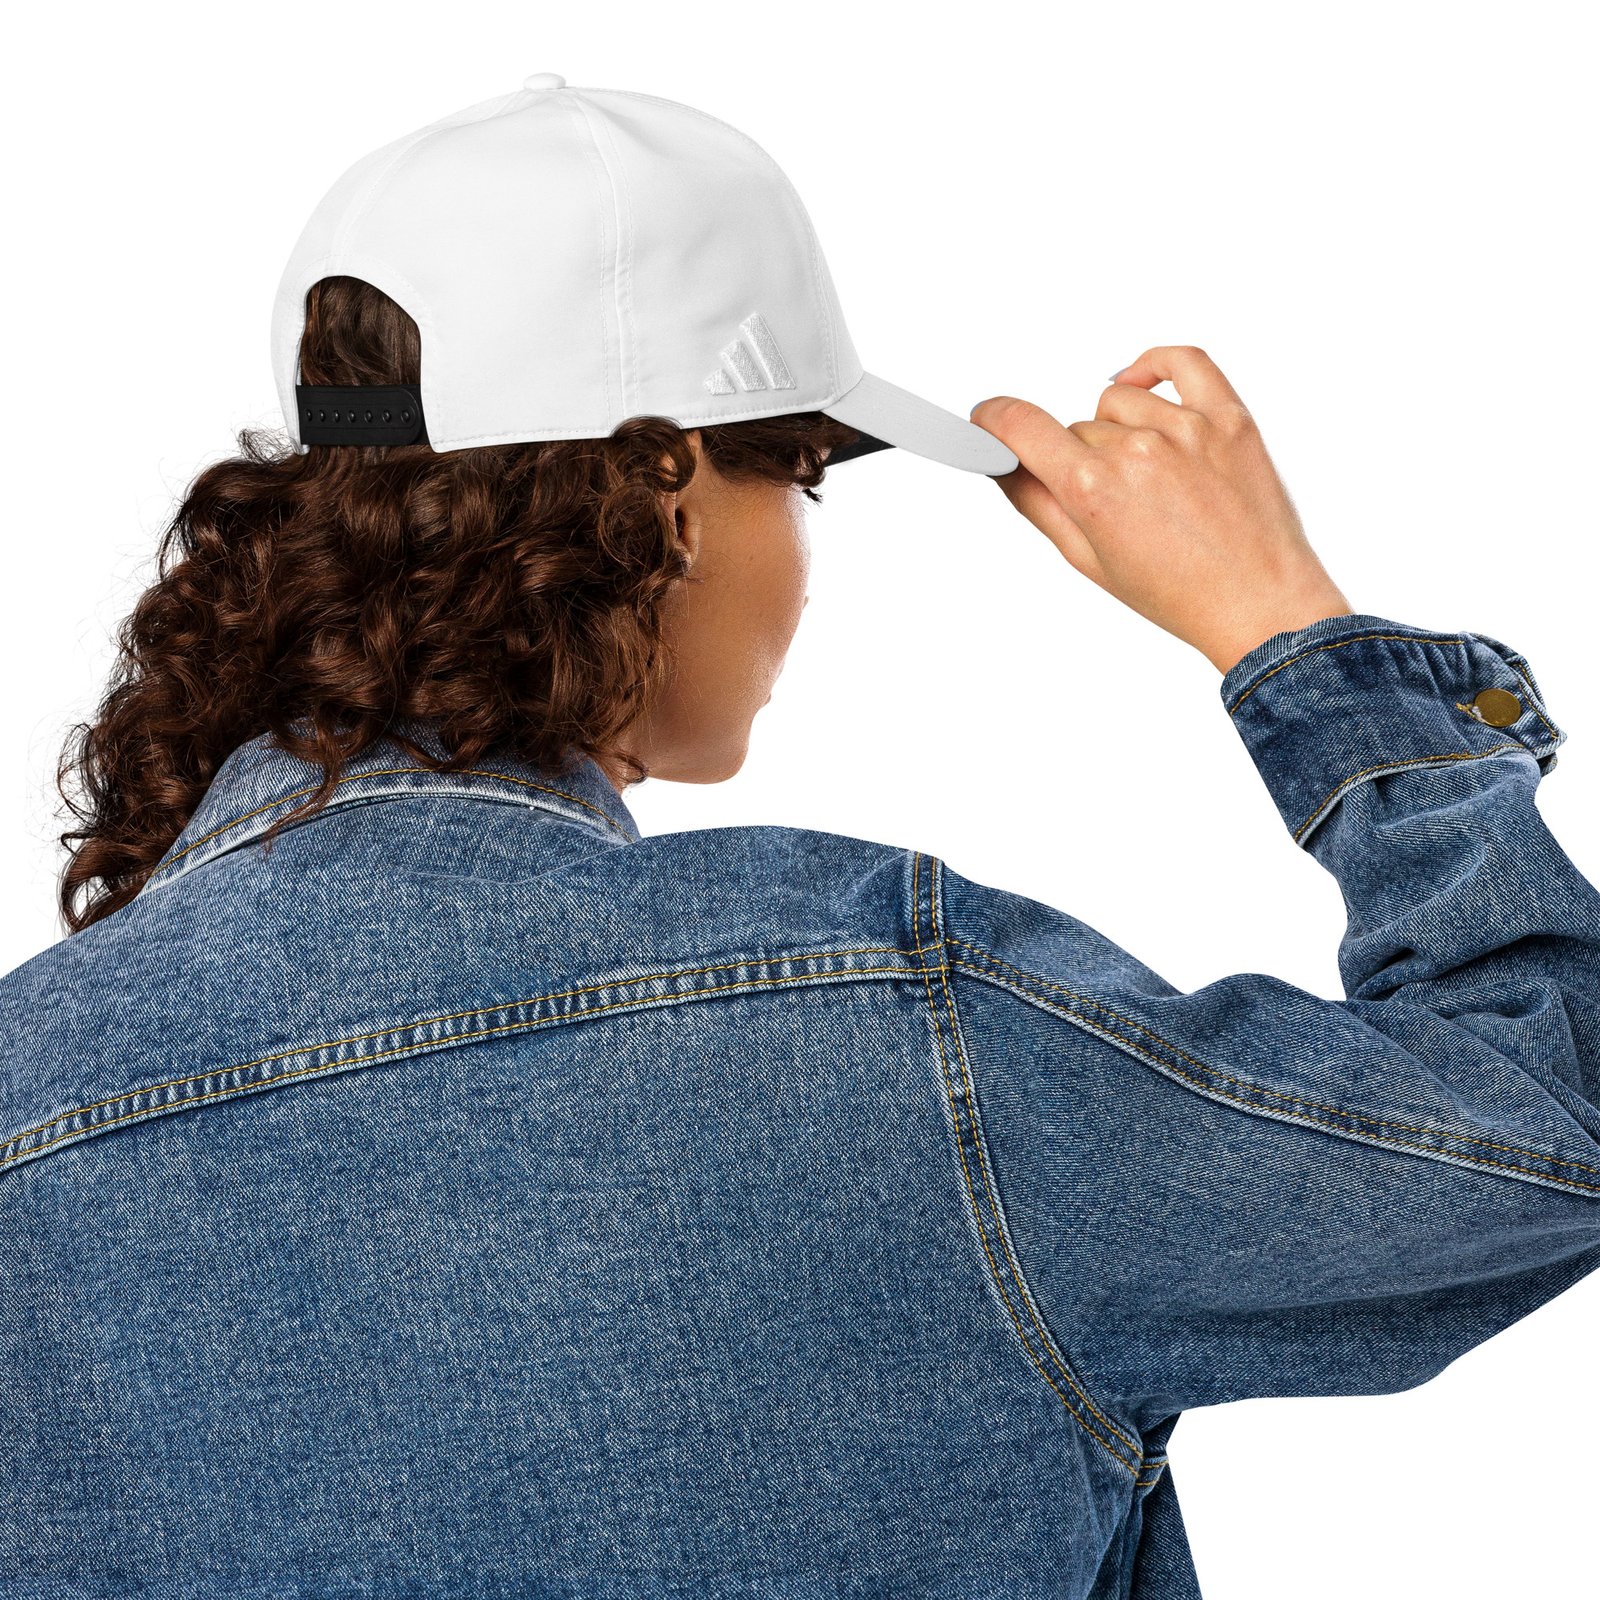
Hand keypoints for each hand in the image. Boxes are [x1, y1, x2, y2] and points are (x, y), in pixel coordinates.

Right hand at [970, 347, 1352, 674]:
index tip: (987, 420)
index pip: (1021, 426)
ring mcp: (1188, 428)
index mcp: (1094, 489)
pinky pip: (1182, 362)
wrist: (1261, 607)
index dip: (993, 419)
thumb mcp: (1089, 561)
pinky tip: (1140, 380)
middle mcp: (1137, 450)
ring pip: (1119, 400)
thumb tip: (1005, 467)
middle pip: (1077, 427)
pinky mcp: (1230, 417)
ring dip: (1118, 428)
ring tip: (1145, 475)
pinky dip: (1153, 364)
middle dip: (1078, 457)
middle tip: (1108, 502)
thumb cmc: (1181, 596)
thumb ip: (1038, 505)